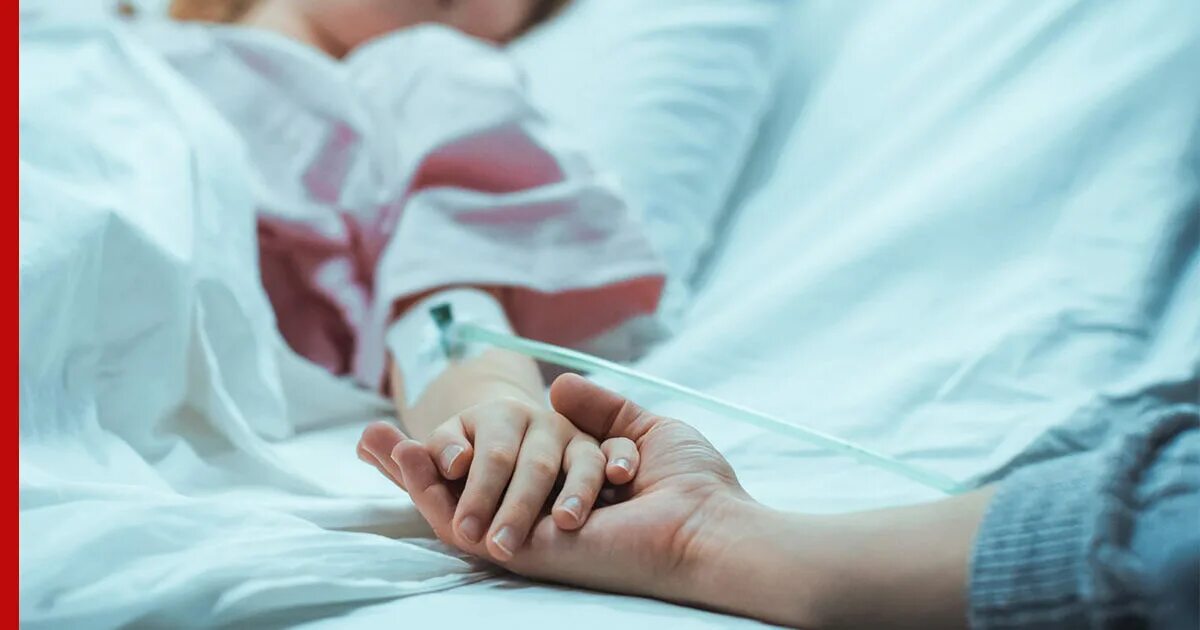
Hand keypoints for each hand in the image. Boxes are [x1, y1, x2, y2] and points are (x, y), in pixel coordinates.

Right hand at [381, 374, 753, 605]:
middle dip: (414, 468)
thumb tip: (556, 387)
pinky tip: (401, 454)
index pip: (494, 472)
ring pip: (450, 507)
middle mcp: (539, 517)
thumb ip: (595, 409)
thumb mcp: (638, 428)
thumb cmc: (689, 482)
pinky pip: (463, 521)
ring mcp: (528, 535)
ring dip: (408, 475)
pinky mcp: (524, 549)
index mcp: (562, 495)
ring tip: (370, 440)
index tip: (415, 429)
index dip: (451, 454)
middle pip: (461, 492)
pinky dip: (425, 488)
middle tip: (368, 439)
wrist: (708, 522)